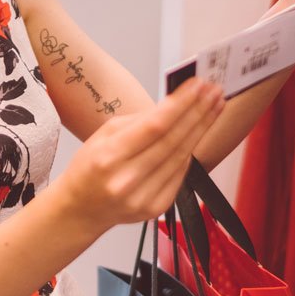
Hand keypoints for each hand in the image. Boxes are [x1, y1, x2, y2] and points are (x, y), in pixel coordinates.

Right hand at [53, 80, 224, 231]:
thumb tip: (173, 105)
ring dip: (201, 129)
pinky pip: (180, 175)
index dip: (180, 104)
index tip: (198, 85)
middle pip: (172, 141)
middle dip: (197, 112)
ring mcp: (143, 198)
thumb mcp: (103, 136)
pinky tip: (199, 133)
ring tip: (215, 107)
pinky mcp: (155, 209)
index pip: (154, 126)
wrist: (80, 210)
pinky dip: (190, 152)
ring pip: (181, 157)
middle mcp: (127, 180)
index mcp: (109, 157)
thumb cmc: (89, 168)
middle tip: (213, 91)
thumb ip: (138, 121)